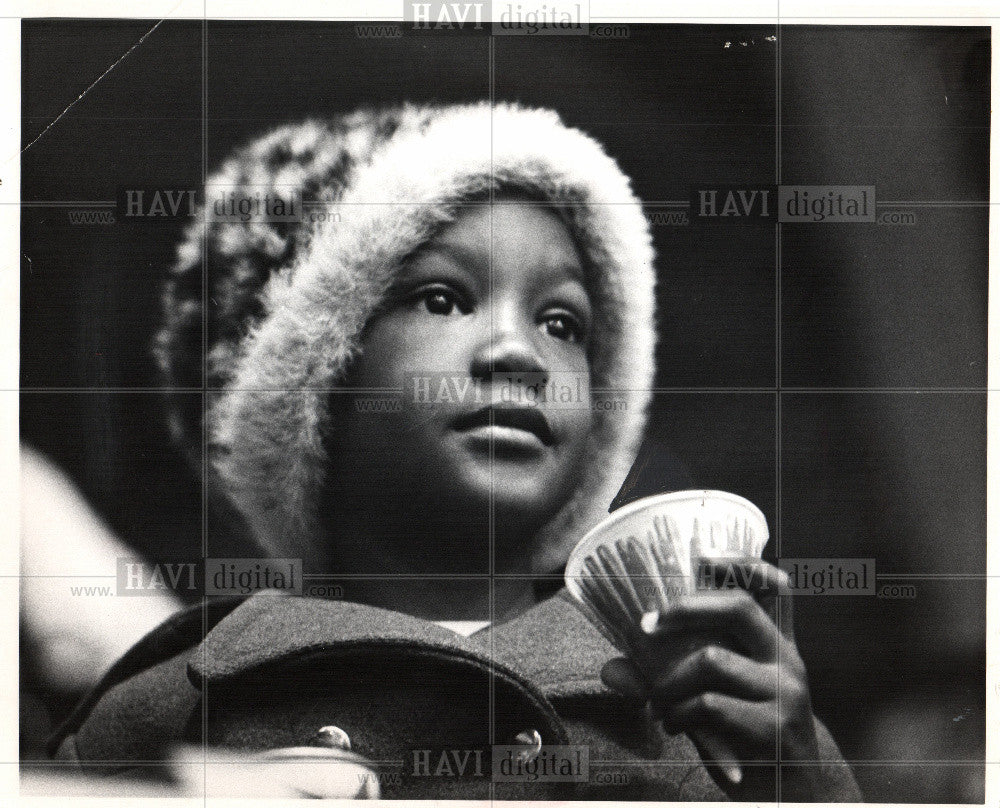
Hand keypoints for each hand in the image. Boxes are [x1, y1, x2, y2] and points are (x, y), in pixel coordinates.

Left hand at [601, 559, 822, 799]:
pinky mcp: (774, 728)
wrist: (795, 798)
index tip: (702, 556)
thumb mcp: (718, 702)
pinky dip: (677, 712)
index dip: (742, 563)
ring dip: (667, 681)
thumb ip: (671, 678)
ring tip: (656, 701)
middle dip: (685, 607)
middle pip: (739, 607)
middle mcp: (787, 661)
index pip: (773, 587)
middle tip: (647, 624)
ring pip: (711, 660)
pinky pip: (709, 705)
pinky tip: (672, 725)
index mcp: (777, 645)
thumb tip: (609, 670)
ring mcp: (785, 693)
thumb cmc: (748, 738)